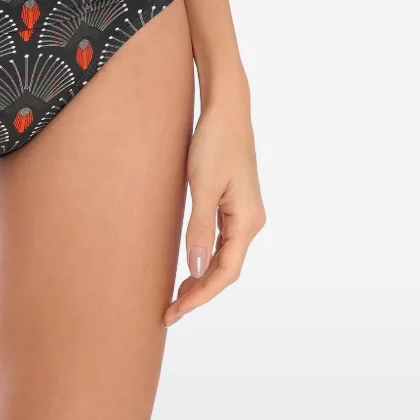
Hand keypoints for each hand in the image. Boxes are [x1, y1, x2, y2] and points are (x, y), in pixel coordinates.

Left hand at [164, 89, 264, 325]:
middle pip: (226, 269)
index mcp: (247, 221)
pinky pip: (220, 239)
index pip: (225, 273)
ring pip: (223, 256)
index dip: (200, 296)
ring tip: (175, 295)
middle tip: (169, 311)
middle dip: (199, 292)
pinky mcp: (233, 202)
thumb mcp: (202, 185)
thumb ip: (199, 229)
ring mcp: (243, 212)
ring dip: (201, 276)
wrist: (226, 108)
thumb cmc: (214, 141)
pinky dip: (205, 256)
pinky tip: (190, 262)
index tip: (175, 311)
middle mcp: (250, 221)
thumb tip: (197, 269)